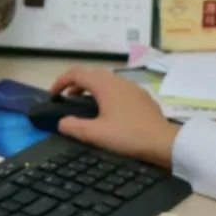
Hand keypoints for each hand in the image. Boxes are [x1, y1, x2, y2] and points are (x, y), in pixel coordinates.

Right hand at [49, 66, 179, 167]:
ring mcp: (132, 87)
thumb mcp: (95, 134)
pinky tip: (109, 111)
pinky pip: (119, 89)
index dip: (61, 81)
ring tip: (85, 105)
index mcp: (104, 85)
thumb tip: (61, 122)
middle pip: (92, 74)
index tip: (53, 94)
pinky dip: (106, 94)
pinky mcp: (142, 97)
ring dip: (92, 88)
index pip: (77, 73)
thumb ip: (74, 126)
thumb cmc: (127, 135)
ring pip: (107, 81)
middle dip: (76, 83)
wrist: (163, 142)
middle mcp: (118, 80)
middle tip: (67, 98)